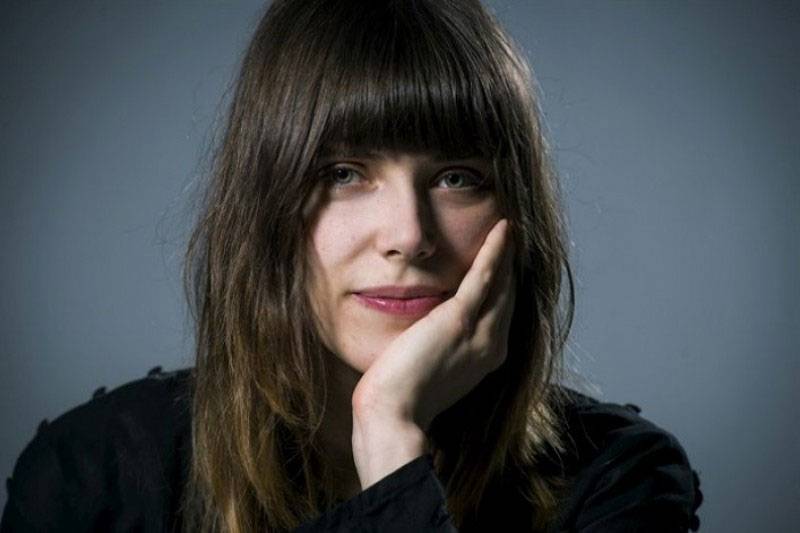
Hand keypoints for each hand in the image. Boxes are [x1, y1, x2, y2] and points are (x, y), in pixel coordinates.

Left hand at [351, 218, 515, 432]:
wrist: (393, 415)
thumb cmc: (403, 399)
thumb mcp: (433, 370)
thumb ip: (443, 350)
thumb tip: (434, 334)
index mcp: (486, 359)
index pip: (502, 314)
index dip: (506, 288)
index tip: (506, 266)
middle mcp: (492, 346)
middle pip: (508, 296)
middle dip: (511, 267)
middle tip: (512, 238)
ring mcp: (480, 333)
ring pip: (502, 283)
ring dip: (507, 253)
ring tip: (509, 229)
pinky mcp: (459, 319)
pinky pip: (485, 276)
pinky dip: (496, 250)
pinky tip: (503, 228)